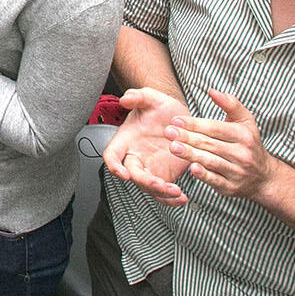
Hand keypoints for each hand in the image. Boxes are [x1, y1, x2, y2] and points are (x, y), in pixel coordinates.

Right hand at [101, 86, 192, 205]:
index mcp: (126, 140)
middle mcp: (135, 157)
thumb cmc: (160, 107)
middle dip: (145, 181)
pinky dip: (172, 199)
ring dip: (161, 193)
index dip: (114, 166)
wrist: (178, 116)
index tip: (123, 173)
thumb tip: (126, 99)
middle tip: (159, 183)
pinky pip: (164, 193)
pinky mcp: (165, 175)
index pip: (112, 155)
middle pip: (133, 175)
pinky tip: (183, 198)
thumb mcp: (151, 97)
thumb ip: (138, 96)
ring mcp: (150, 168)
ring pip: (149, 188)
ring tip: (177, 192)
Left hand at [168, 89, 280, 200]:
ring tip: (173, 147)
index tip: (175, 120)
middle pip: (210, 144)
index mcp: (243, 135)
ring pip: (211, 161)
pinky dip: (204, 175)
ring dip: (190, 155)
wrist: (264, 177)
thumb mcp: (246, 121)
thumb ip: (230, 103)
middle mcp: (242, 154)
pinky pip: (216, 180)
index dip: (194, 124)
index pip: (215, 128)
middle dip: (187, 137)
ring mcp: (237, 172)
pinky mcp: (231, 187)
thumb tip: (211, 91)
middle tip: (168, 132)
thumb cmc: (248, 143)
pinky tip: (191, 168)